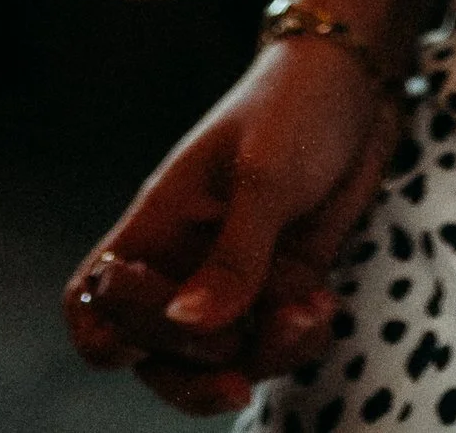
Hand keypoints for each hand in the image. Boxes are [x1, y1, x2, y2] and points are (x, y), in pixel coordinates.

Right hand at [64, 38, 403, 413]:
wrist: (361, 84)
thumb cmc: (296, 105)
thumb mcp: (265, 172)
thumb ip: (232, 255)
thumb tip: (185, 325)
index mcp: (159, 224)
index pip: (94, 302)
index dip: (116, 327)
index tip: (168, 316)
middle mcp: (187, 261)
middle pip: (156, 357)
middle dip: (197, 372)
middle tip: (241, 358)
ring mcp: (237, 279)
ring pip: (224, 362)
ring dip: (264, 355)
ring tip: (307, 311)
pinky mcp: (282, 286)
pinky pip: (277, 345)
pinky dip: (300, 341)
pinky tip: (324, 304)